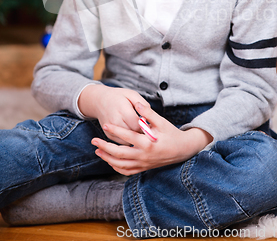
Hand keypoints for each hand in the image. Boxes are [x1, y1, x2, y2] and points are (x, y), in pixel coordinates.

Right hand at [78, 84, 150, 144]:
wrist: (100, 100)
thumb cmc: (118, 97)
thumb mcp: (132, 94)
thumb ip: (143, 104)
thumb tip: (150, 117)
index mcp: (122, 110)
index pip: (138, 125)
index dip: (146, 126)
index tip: (151, 124)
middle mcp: (115, 121)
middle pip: (133, 134)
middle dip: (142, 133)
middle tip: (148, 130)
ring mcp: (110, 129)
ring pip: (128, 141)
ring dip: (136, 138)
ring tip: (141, 132)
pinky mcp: (108, 135)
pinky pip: (122, 143)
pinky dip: (129, 140)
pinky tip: (133, 134)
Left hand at [91, 102, 212, 174]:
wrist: (182, 150)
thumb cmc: (171, 133)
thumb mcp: (162, 121)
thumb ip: (148, 113)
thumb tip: (137, 104)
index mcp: (148, 143)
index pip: (128, 137)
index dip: (115, 131)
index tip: (105, 125)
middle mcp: (144, 156)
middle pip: (120, 154)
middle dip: (105, 147)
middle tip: (94, 140)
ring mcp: (143, 164)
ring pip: (121, 164)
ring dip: (107, 158)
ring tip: (97, 150)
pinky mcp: (144, 168)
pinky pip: (127, 171)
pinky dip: (117, 167)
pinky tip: (110, 161)